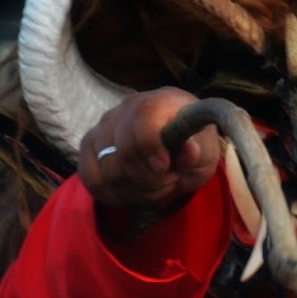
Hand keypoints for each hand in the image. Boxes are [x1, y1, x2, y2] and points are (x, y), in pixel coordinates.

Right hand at [78, 88, 220, 209]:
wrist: (178, 149)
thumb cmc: (193, 147)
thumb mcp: (207, 153)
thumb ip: (199, 151)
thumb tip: (188, 150)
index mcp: (162, 102)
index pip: (144, 116)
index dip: (151, 145)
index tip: (165, 168)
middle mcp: (127, 108)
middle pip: (124, 152)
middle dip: (150, 180)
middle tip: (169, 181)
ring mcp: (103, 126)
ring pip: (108, 171)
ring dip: (136, 191)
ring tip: (155, 187)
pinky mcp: (89, 147)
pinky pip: (92, 179)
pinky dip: (114, 195)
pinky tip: (133, 193)